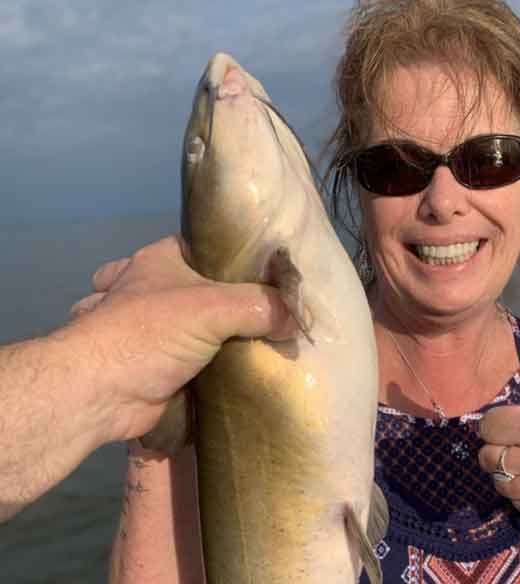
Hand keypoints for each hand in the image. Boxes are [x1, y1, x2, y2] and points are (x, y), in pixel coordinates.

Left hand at [66, 236, 297, 443]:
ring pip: (189, 324)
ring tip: (252, 342)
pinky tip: (230, 370)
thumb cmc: (149, 334)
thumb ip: (262, 307)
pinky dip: (204, 365)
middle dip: (226, 300)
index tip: (271, 274)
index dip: (237, 257)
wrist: (99, 394)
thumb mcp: (215, 307)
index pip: (206, 246)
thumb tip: (299, 318)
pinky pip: (188, 359)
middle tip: (268, 313)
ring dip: (212, 335)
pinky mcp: (151, 364)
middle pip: (199, 286)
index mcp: (159, 259)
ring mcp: (148, 329)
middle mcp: (150, 288)